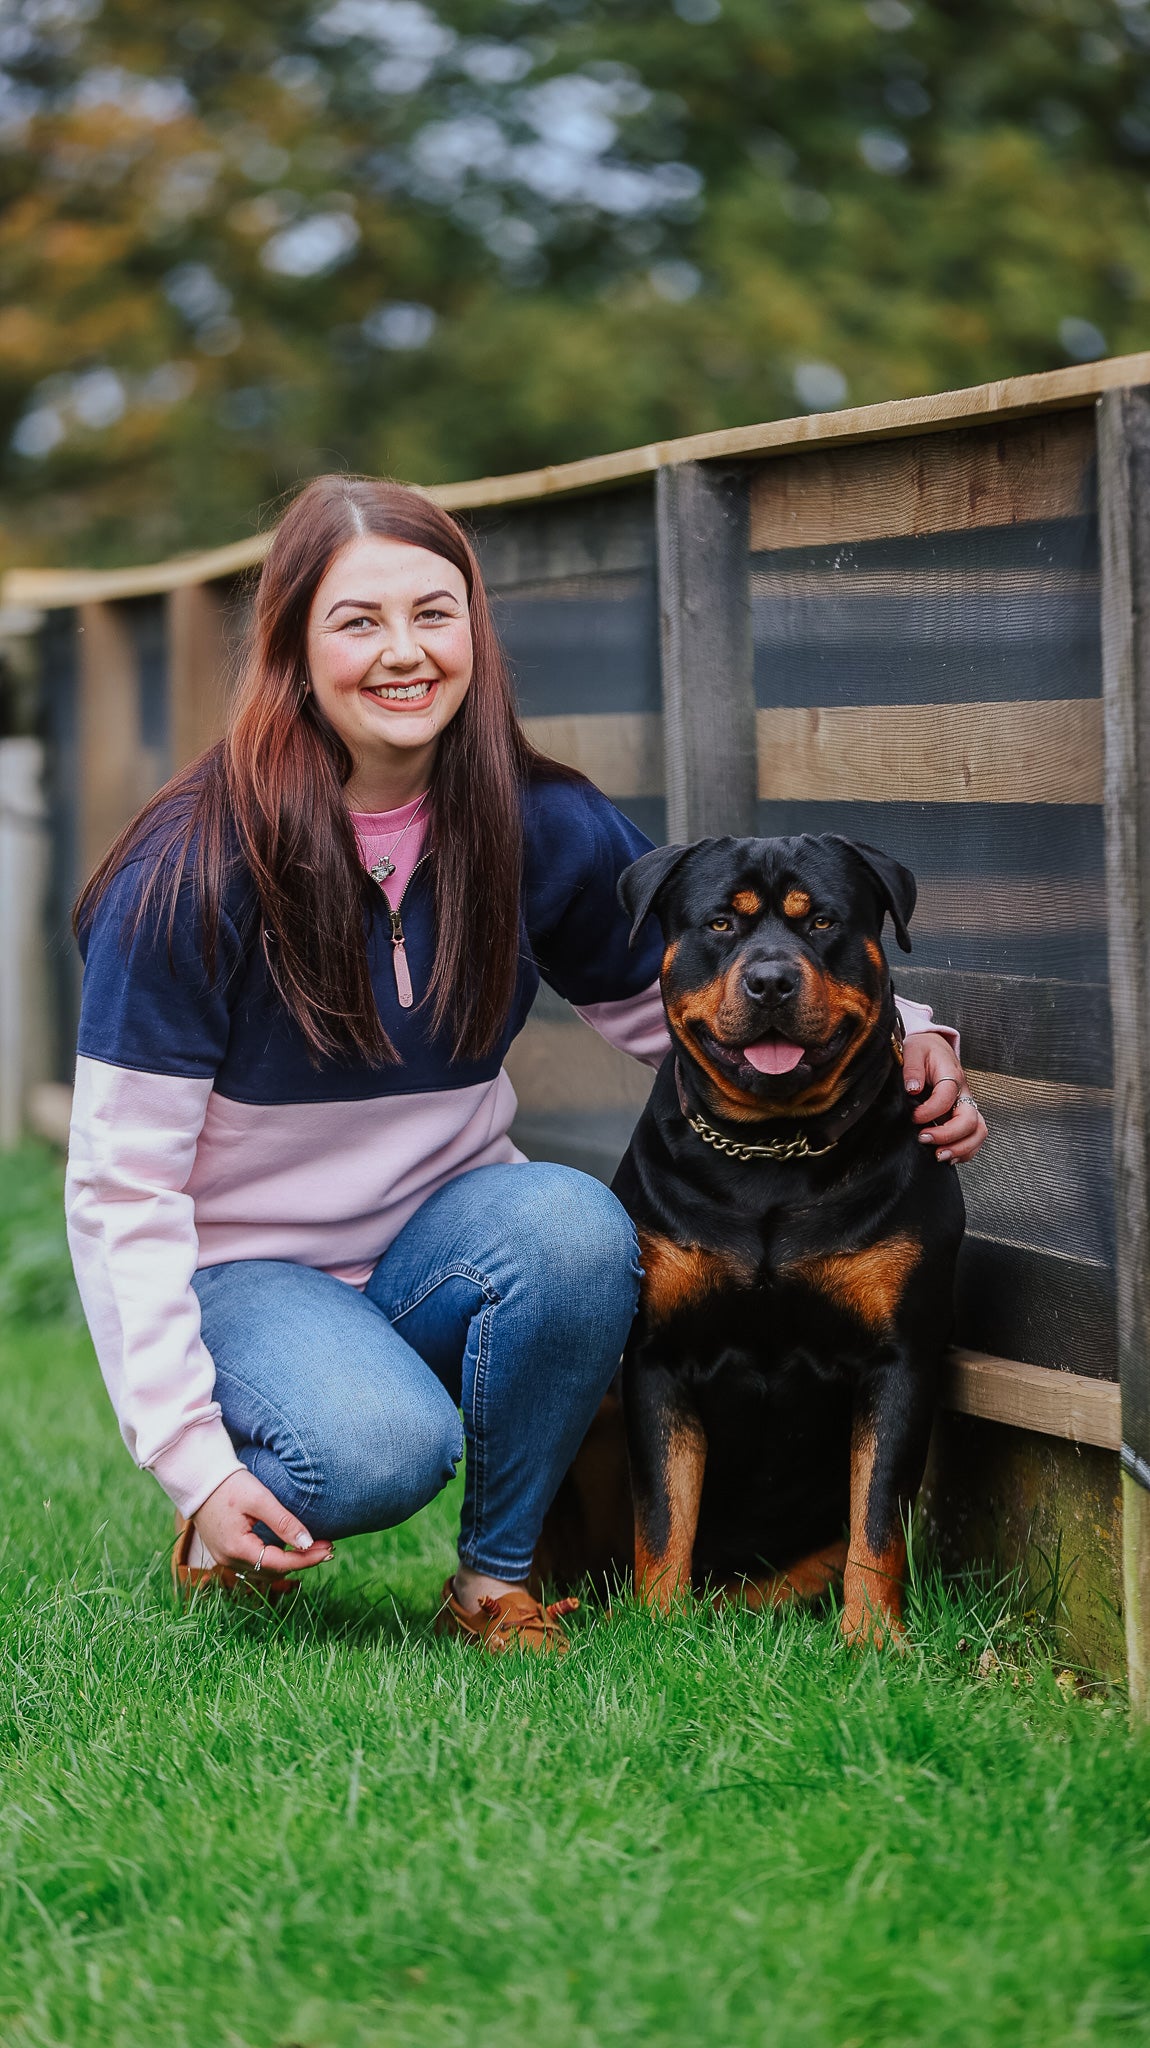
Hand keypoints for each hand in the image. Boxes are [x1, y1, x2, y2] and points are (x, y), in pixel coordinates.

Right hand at [194, 1469, 332, 1576]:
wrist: (198, 1477)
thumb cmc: (229, 1484)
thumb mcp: (259, 1499)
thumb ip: (283, 1522)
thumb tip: (308, 1543)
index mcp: (237, 1549)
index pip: (280, 1563)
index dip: (307, 1559)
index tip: (329, 1549)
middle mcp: (229, 1560)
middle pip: (273, 1571)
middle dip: (302, 1561)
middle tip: (326, 1548)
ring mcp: (224, 1558)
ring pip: (263, 1572)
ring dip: (289, 1563)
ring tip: (312, 1550)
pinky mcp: (224, 1551)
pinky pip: (253, 1565)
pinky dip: (273, 1560)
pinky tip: (289, 1549)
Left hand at [902, 1030, 986, 1164]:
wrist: (934, 1047)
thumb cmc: (923, 1049)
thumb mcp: (913, 1050)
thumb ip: (912, 1068)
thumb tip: (912, 1089)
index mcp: (951, 1075)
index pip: (947, 1097)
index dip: (930, 1111)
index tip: (913, 1116)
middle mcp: (963, 1093)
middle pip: (969, 1119)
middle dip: (947, 1135)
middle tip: (923, 1138)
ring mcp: (966, 1106)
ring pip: (978, 1132)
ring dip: (961, 1148)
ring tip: (939, 1155)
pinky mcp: (964, 1115)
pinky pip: (975, 1137)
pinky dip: (965, 1151)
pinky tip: (948, 1156)